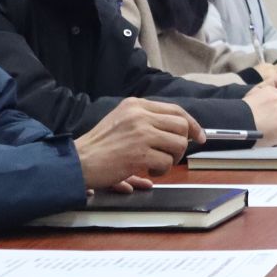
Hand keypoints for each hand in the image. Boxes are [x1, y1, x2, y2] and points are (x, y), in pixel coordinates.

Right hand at [73, 97, 198, 190]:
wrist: (77, 162)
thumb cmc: (97, 147)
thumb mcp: (120, 123)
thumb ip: (146, 126)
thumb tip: (177, 136)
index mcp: (136, 105)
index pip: (175, 109)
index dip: (191, 124)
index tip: (199, 136)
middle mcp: (140, 115)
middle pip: (181, 125)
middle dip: (182, 144)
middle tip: (171, 157)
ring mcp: (141, 133)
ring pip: (178, 144)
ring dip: (172, 159)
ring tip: (156, 165)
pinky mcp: (140, 153)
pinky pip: (167, 162)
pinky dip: (162, 170)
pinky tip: (148, 172)